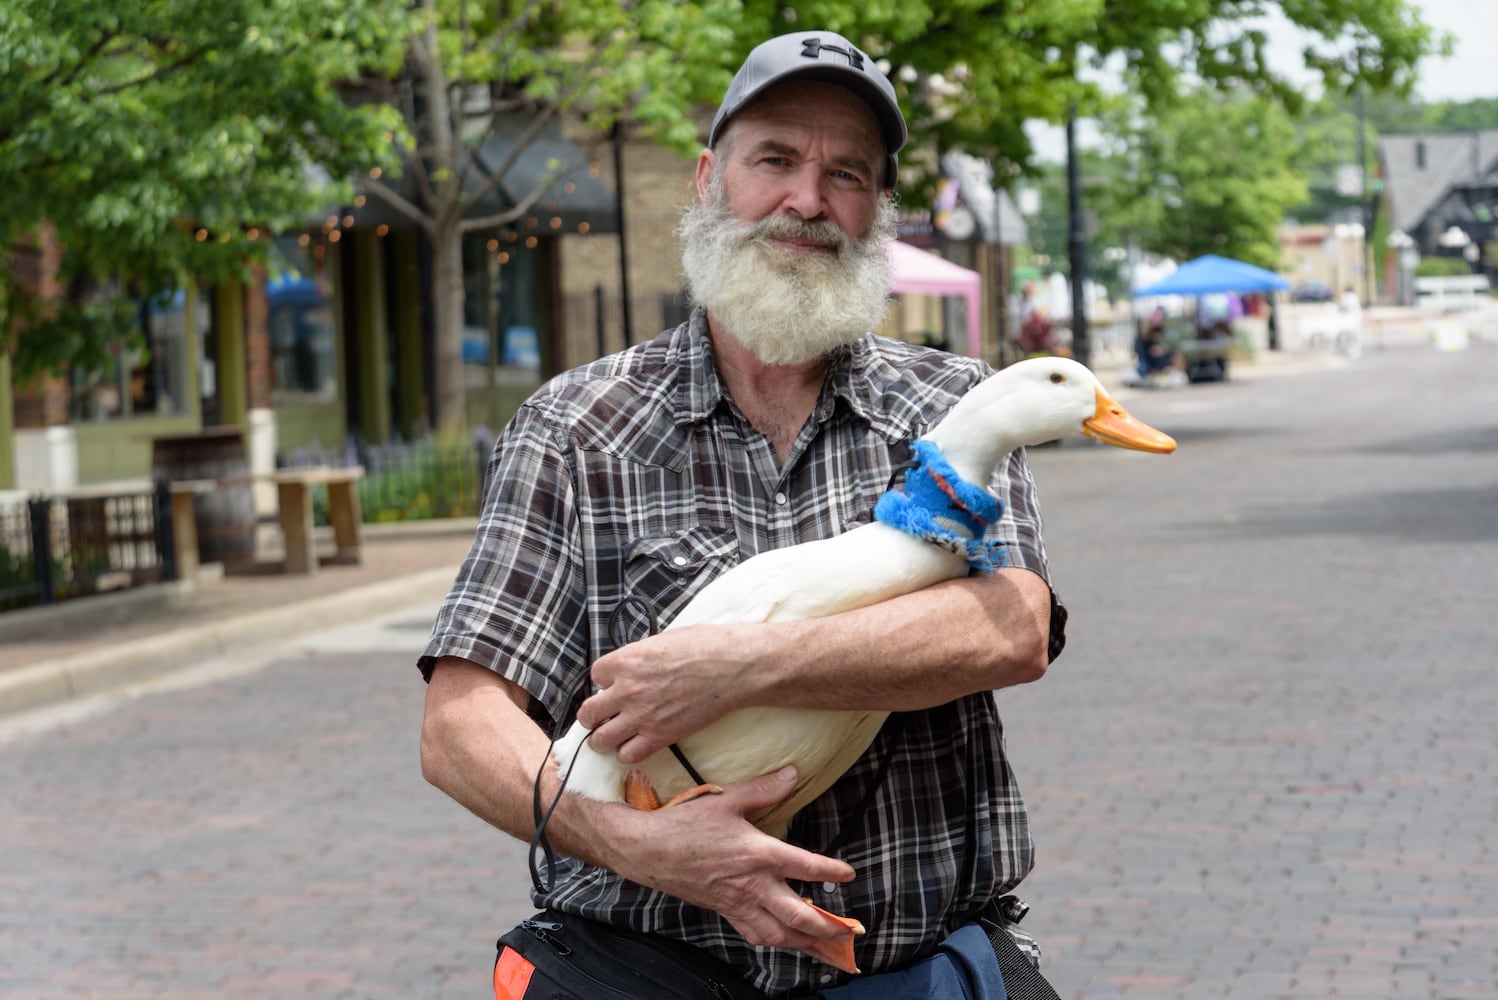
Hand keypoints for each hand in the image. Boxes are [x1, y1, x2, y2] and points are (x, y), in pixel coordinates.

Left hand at [578, 625, 758, 763]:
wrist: (733, 667)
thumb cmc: (705, 646)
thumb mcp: (663, 640)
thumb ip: (640, 657)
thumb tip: (632, 667)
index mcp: (626, 660)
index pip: (595, 675)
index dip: (604, 681)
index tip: (612, 684)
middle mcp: (627, 690)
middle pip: (588, 712)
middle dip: (592, 715)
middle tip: (600, 716)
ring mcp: (642, 716)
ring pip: (601, 739)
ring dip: (603, 738)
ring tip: (611, 735)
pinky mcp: (660, 736)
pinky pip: (628, 755)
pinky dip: (627, 752)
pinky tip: (635, 744)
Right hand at [602, 766, 856, 954]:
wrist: (648, 850)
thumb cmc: (686, 823)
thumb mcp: (727, 799)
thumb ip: (764, 789)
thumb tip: (794, 774)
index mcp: (758, 854)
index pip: (806, 867)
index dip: (832, 872)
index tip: (850, 874)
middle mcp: (753, 884)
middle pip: (798, 915)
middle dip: (827, 927)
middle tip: (850, 933)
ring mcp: (738, 902)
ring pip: (779, 934)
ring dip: (805, 943)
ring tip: (827, 949)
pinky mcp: (724, 911)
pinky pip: (754, 934)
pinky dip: (775, 941)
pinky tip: (785, 941)